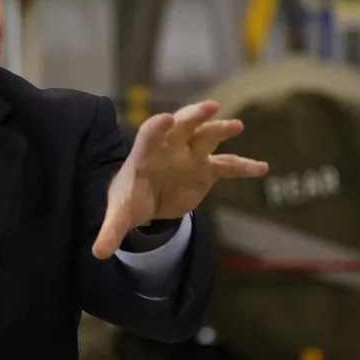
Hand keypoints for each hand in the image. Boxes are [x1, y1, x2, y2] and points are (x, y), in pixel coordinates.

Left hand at [92, 100, 268, 258]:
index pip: (148, 136)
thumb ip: (111, 230)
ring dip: (220, 129)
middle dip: (193, 116)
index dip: (156, 128)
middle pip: (181, 126)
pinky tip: (262, 168)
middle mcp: (169, 149)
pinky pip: (227, 165)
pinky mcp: (206, 170)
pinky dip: (244, 166)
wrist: (145, 200)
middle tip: (209, 107)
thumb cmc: (129, 199)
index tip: (165, 119)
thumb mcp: (119, 214)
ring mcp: (189, 156)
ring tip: (235, 126)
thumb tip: (98, 253)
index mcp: (144, 155)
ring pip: (206, 137)